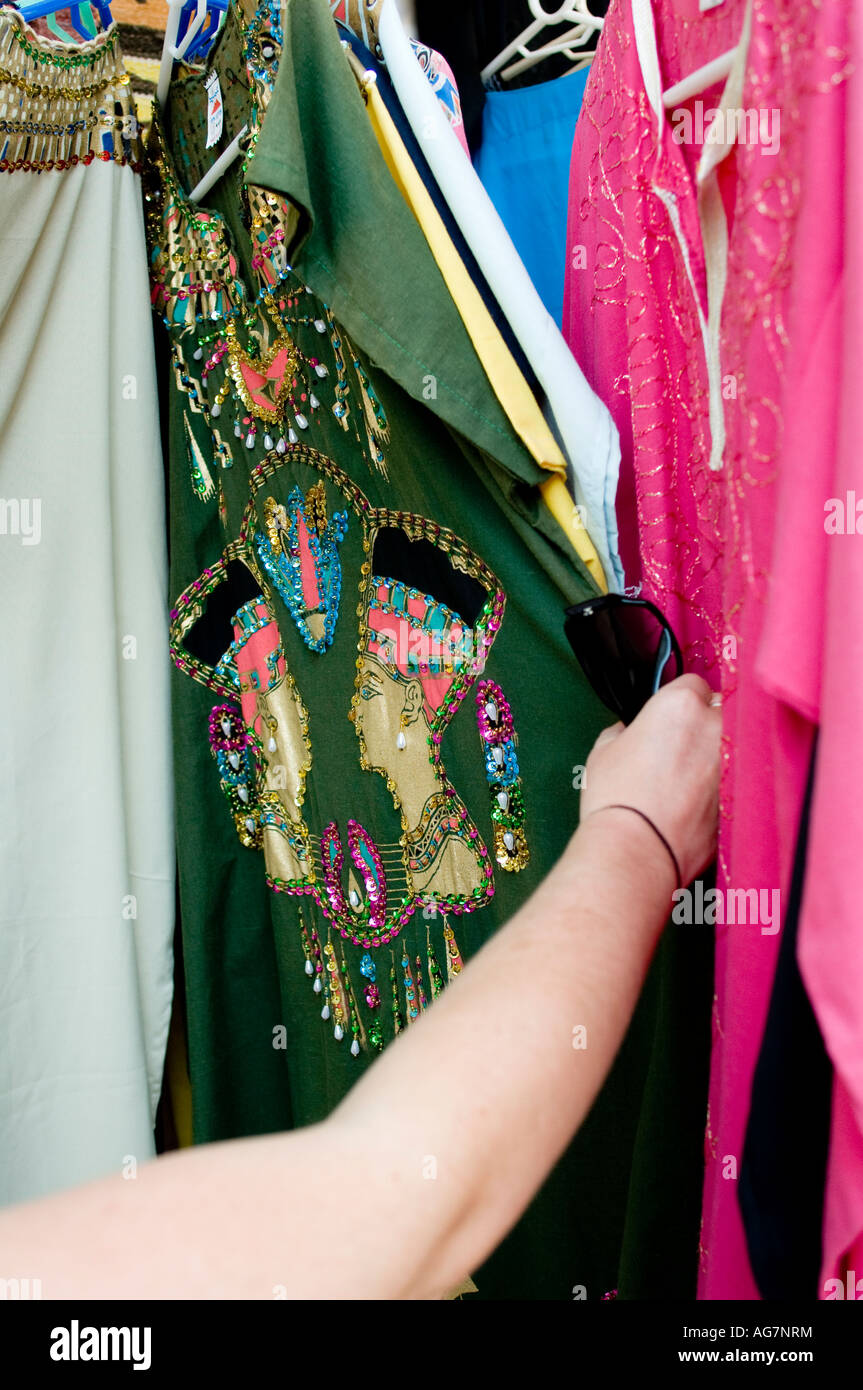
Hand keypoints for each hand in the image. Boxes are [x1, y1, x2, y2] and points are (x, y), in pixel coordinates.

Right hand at [580, 675, 720, 886]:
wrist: (638, 850)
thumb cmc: (617, 799)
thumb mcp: (604, 750)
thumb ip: (625, 730)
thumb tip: (629, 733)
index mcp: (682, 705)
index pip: (693, 683)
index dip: (679, 699)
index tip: (669, 716)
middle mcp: (717, 727)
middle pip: (722, 710)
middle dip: (706, 722)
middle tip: (681, 745)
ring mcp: (736, 763)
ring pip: (734, 747)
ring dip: (718, 755)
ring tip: (690, 778)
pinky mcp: (742, 797)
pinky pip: (736, 782)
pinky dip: (722, 789)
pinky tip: (696, 804)